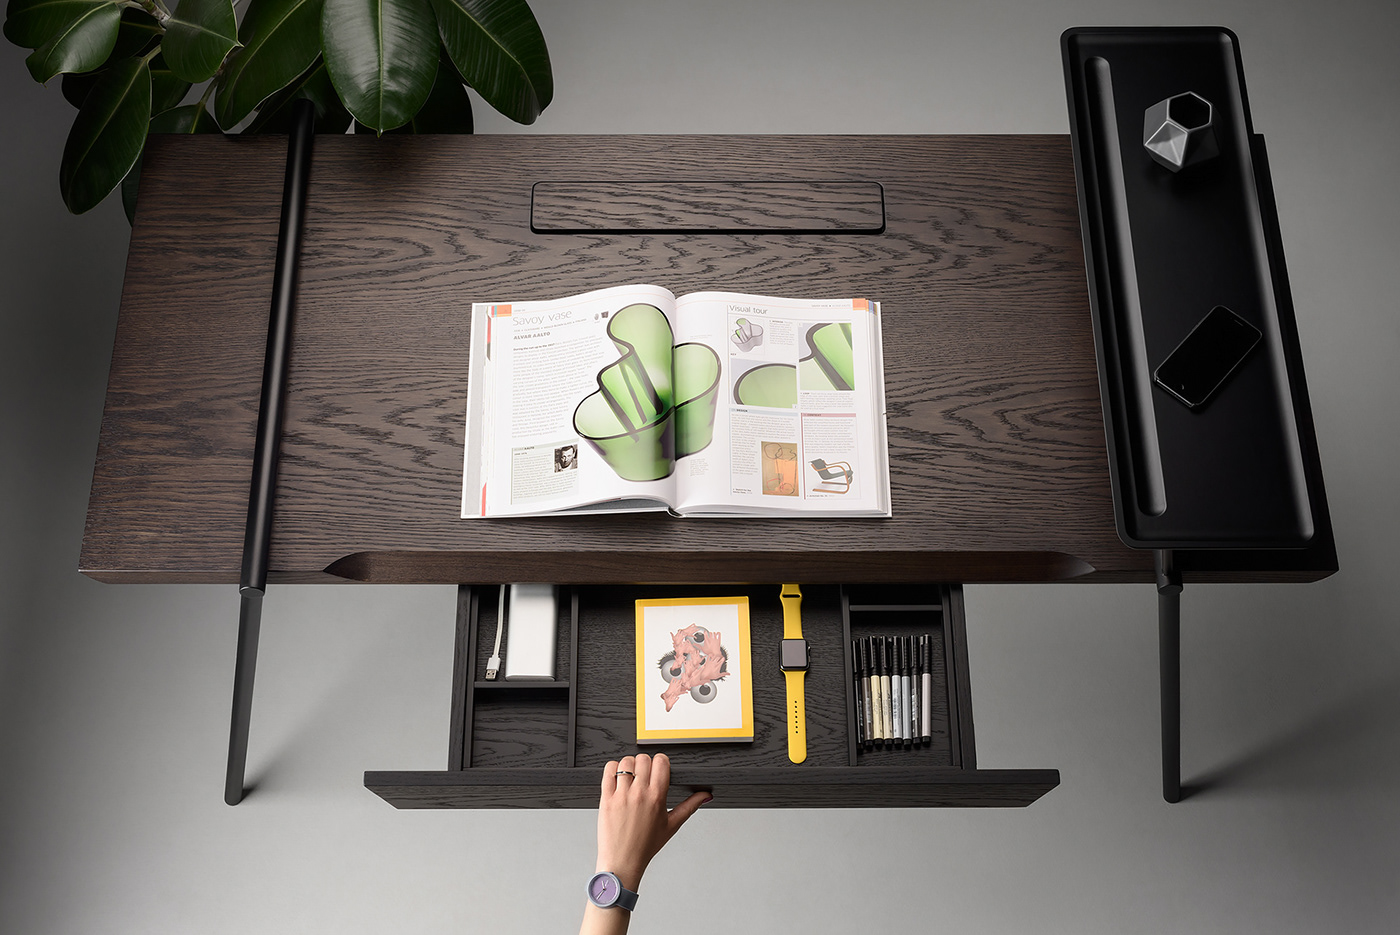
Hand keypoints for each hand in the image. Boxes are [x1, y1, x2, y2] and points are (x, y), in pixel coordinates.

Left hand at [595, 753, 709, 890]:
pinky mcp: (606, 798)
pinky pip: (608, 770)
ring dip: (629, 765)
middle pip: (644, 758)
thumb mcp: (672, 825)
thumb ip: (690, 806)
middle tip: (644, 775)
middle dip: (646, 763)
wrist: (623, 861)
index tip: (659, 768)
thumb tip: (705, 795)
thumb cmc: (646, 846)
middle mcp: (639, 794)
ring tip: (631, 777)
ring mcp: (621, 795)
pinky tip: (617, 778)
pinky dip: (612, 768)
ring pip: (626, 762)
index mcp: (657, 798)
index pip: (661, 762)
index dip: (661, 762)